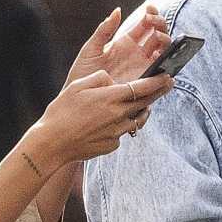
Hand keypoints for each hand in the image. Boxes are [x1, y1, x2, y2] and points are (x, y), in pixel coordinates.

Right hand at [33, 68, 172, 164]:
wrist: (53, 143)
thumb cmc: (62, 112)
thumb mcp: (78, 86)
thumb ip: (99, 78)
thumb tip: (112, 80)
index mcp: (111, 98)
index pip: (142, 88)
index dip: (157, 81)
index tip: (168, 76)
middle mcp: (118, 116)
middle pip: (146, 103)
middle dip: (159, 92)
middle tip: (168, 84)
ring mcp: (116, 133)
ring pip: (137, 120)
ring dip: (143, 110)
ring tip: (145, 104)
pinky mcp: (112, 145)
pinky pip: (122, 133)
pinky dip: (122, 126)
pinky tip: (112, 123)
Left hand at [67, 5, 169, 87]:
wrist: (79, 99)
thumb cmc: (82, 75)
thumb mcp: (91, 50)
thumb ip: (104, 31)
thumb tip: (117, 11)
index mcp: (126, 42)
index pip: (146, 25)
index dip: (152, 14)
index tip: (149, 9)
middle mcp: (138, 54)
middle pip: (159, 35)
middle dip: (160, 25)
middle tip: (152, 22)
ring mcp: (143, 69)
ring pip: (164, 52)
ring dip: (166, 42)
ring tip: (157, 37)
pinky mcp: (145, 84)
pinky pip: (161, 75)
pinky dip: (167, 66)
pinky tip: (163, 56)